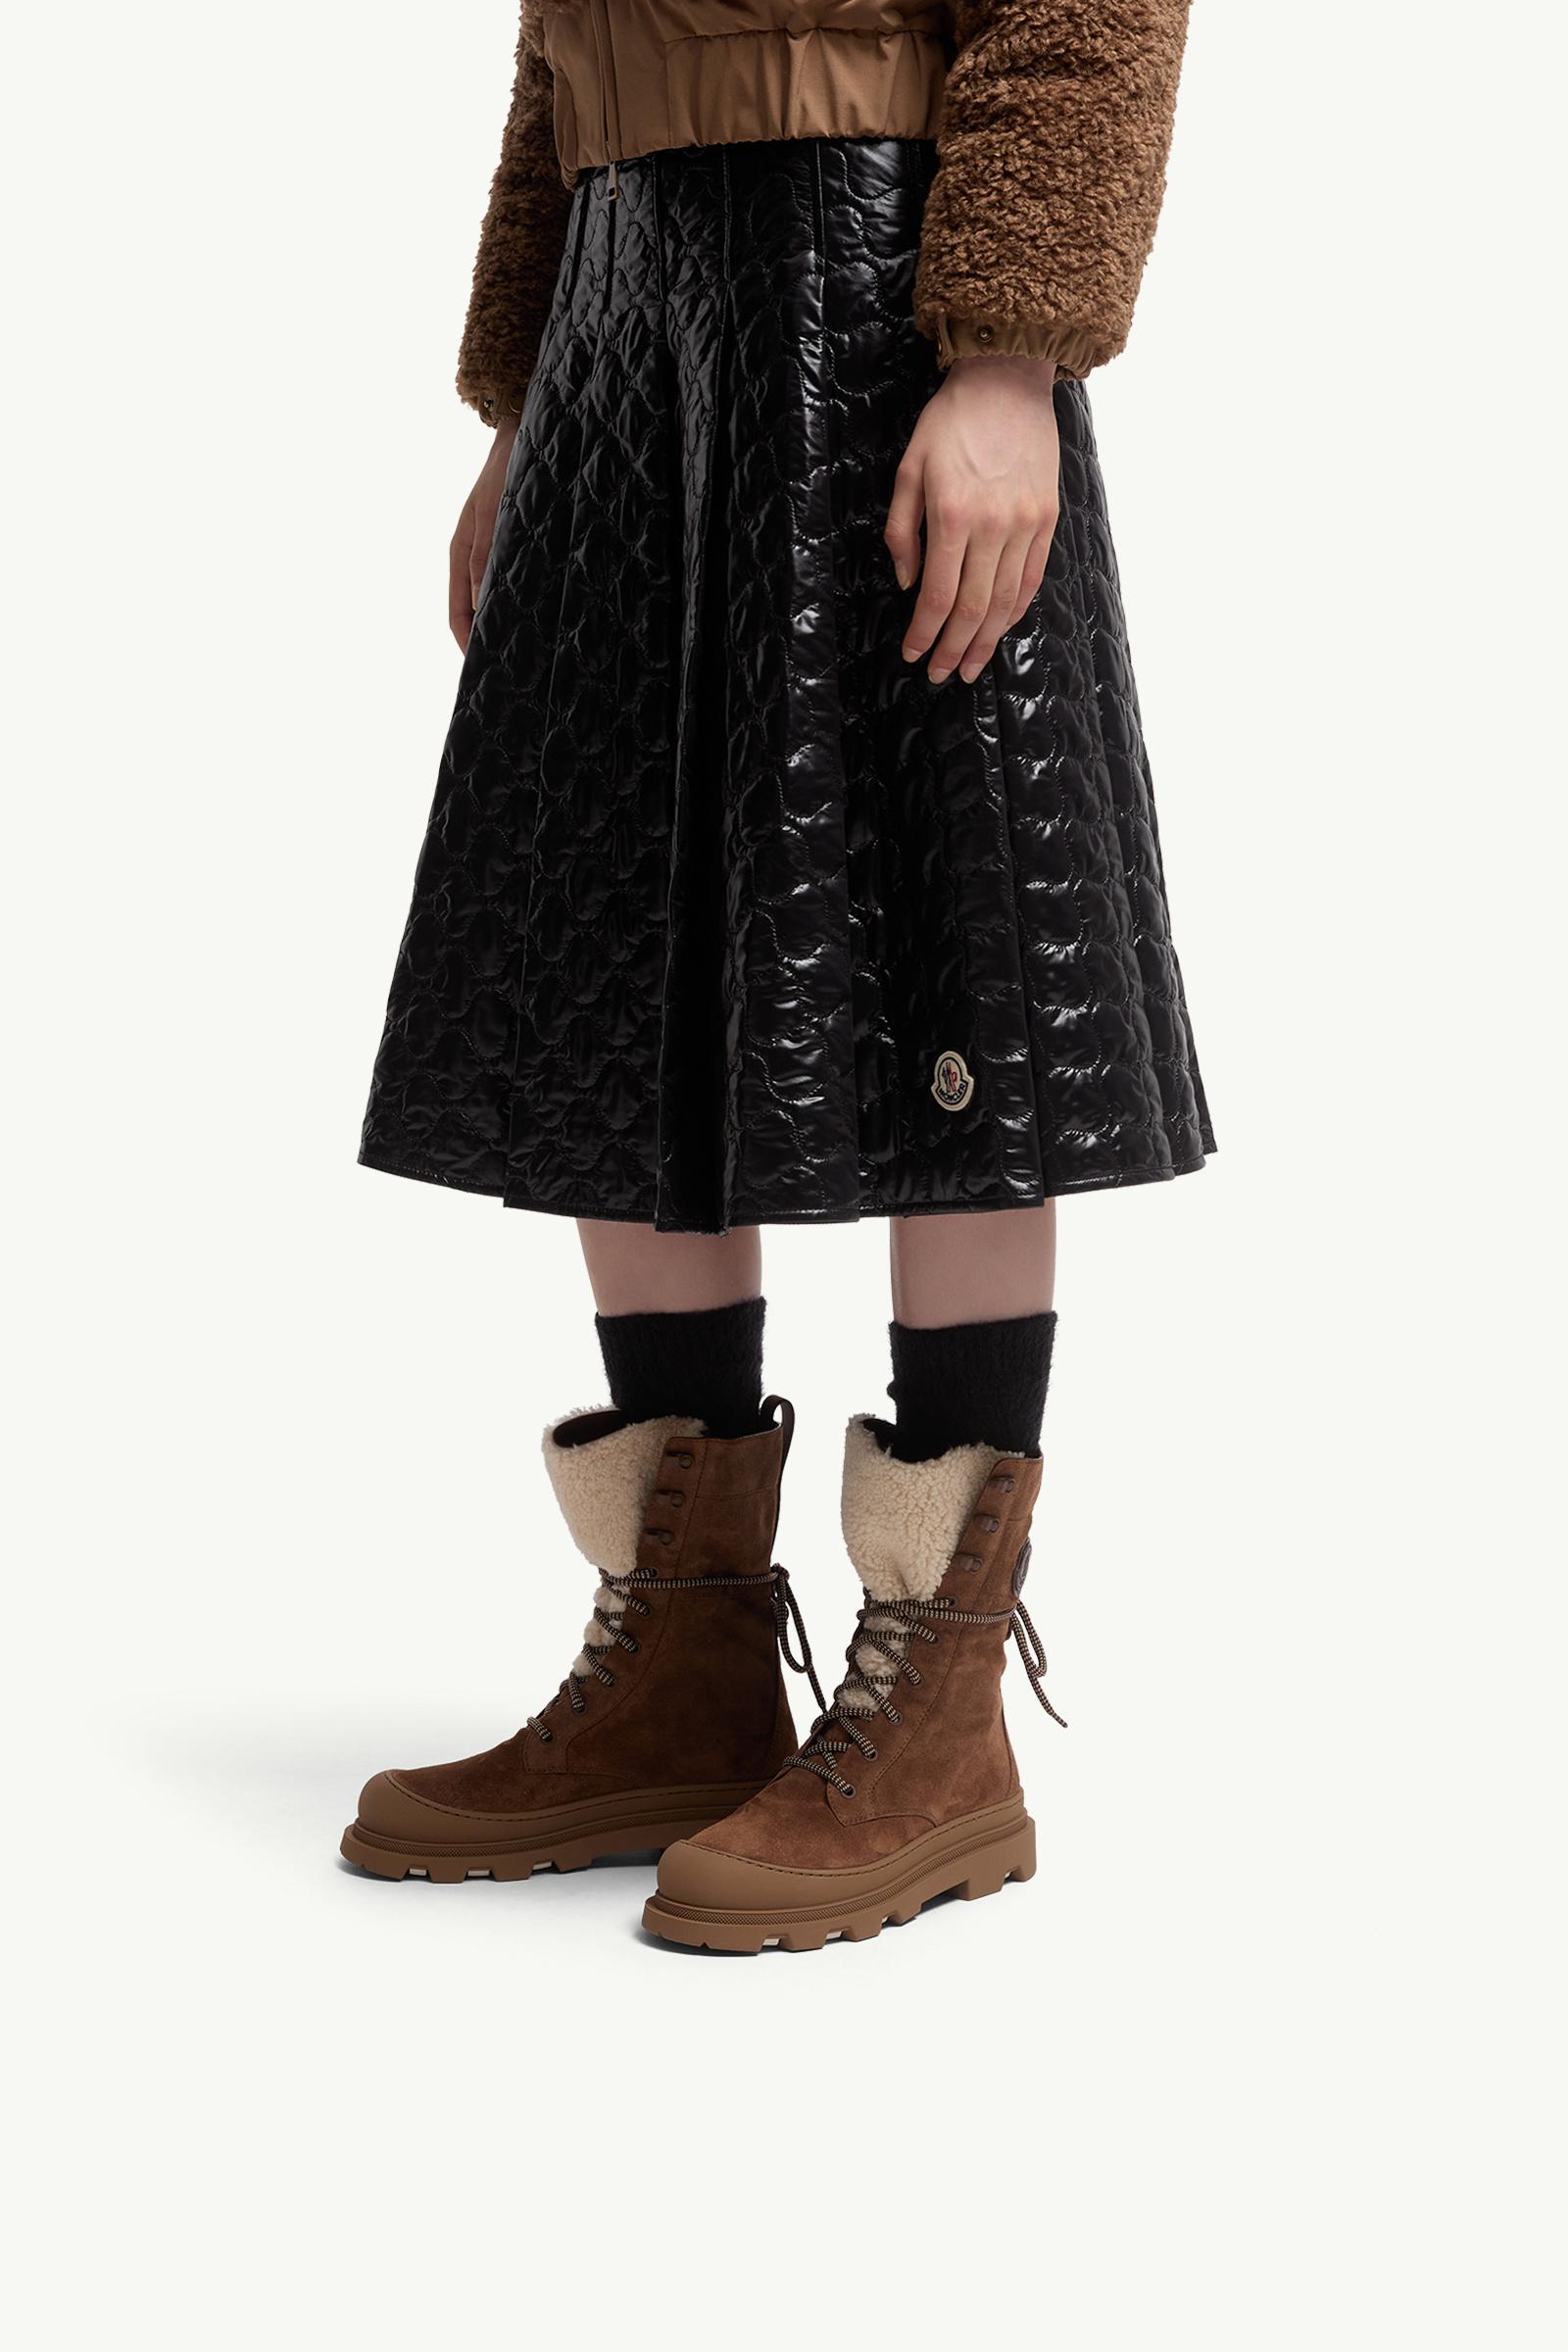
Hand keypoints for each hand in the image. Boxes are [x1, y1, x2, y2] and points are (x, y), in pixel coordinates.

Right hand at [449, 420, 518, 652]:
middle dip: (488, 641)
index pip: (456, 614)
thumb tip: (483, 605)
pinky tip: (543, 616)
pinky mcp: (515, 546)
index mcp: (460, 554)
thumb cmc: (504, 472)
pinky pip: (514, 584)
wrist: (521, 433)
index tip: (482, 669)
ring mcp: (494, 552)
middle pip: (476, 613)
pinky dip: (522, 603)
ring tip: (530, 651)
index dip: (467, 645)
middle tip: (512, 670)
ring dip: (507, 624)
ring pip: (496, 601)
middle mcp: (474, 558)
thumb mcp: (493, 515)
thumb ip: (486, 558)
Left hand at [885, 356, 1060, 684]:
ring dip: (984, 641)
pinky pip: (1031, 578)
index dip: (924, 633)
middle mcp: (992, 527)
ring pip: (1004, 602)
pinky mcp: (1047, 519)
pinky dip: (1014, 611)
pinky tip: (1000, 631)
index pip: (936, 595)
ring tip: (970, 667)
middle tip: (940, 675)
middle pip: (972, 608)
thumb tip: (907, 583)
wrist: (1007, 381)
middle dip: (953, 649)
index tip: (914, 655)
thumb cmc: (950, 421)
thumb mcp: (908, 469)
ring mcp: (1024, 525)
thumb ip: (902, 530)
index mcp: (952, 515)